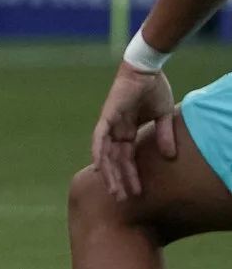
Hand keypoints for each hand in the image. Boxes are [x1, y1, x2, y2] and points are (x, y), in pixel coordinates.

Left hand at [91, 63, 178, 198]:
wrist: (147, 70)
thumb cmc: (153, 89)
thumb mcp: (162, 116)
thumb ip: (164, 135)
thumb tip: (170, 156)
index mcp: (127, 131)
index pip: (126, 158)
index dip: (130, 175)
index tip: (137, 191)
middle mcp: (116, 130)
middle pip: (114, 160)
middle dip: (118, 179)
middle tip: (121, 198)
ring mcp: (109, 123)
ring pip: (105, 153)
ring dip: (108, 172)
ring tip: (113, 190)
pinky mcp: (107, 116)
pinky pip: (99, 137)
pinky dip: (98, 151)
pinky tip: (99, 167)